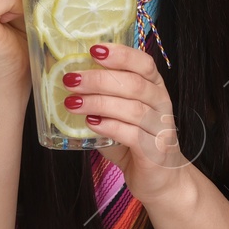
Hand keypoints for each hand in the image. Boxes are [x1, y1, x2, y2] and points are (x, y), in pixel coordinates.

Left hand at [63, 42, 192, 206]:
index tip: (94, 49)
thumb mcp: (120, 115)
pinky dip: (109, 126)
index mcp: (154, 88)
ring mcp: (161, 128)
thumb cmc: (136, 142)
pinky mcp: (155, 151)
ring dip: (98, 102)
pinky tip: (90, 123)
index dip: (121, 54)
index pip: (144, 63)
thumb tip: (67, 83)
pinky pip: (132, 134)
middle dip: (99, 79)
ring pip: (132, 108)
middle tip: (70, 79)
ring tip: (72, 103)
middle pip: (134, 84)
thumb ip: (102, 99)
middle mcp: (161, 103)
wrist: (162, 179)